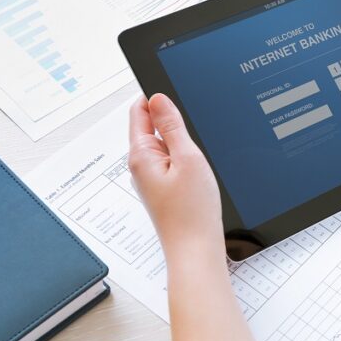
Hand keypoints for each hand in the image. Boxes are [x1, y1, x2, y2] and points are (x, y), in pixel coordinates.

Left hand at [128, 94, 223, 255]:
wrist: (196, 250)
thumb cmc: (192, 212)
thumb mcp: (188, 158)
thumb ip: (172, 126)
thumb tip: (159, 98)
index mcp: (140, 155)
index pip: (139, 111)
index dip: (157, 97)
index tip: (176, 90)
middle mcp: (141, 166)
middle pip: (153, 127)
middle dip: (174, 120)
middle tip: (197, 125)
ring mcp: (152, 179)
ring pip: (166, 146)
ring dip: (182, 142)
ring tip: (201, 155)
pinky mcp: (164, 190)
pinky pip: (173, 163)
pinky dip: (186, 159)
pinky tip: (201, 170)